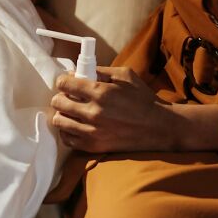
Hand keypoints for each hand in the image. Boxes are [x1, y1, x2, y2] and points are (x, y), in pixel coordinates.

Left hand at [48, 65, 183, 153]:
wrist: (158, 127)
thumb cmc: (143, 98)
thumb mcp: (125, 75)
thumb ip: (101, 70)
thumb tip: (77, 71)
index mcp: (100, 91)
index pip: (64, 84)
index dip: (63, 81)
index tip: (67, 82)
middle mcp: (93, 112)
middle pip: (58, 102)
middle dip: (61, 96)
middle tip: (69, 96)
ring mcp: (92, 132)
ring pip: (59, 121)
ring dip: (63, 113)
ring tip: (71, 111)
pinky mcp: (94, 146)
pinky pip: (67, 139)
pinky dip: (68, 130)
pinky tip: (75, 125)